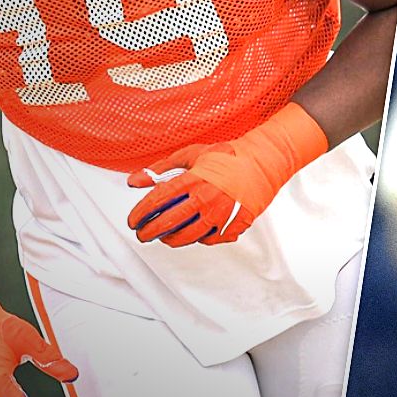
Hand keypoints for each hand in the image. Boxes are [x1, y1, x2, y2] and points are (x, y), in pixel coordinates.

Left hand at [126, 103, 329, 246]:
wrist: (263, 161)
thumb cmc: (226, 157)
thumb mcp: (191, 155)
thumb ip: (160, 169)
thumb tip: (133, 182)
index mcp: (194, 179)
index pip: (158, 200)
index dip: (140, 213)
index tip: (132, 221)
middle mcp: (207, 198)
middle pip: (170, 223)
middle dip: (150, 233)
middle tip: (143, 235)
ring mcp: (222, 213)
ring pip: (189, 236)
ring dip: (172, 240)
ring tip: (165, 237)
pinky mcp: (236, 223)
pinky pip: (212, 239)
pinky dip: (200, 239)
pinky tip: (194, 234)